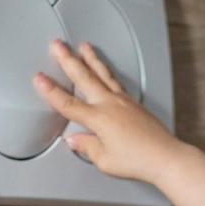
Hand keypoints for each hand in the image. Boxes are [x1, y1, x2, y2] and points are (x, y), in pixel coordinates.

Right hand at [33, 39, 182, 186]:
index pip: (68, 103)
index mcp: (98, 119)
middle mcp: (110, 105)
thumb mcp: (106, 160)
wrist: (166, 157)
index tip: (39, 78)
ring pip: (103, 74)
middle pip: (84, 78)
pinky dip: (107, 72)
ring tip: (83, 46)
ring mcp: (124, 101)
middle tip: (57, 45)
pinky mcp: (134, 103)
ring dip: (91, 59)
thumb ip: (88, 147)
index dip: (51, 91)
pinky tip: (105, 69)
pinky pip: (116, 82)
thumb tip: (75, 140)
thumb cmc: (139, 161)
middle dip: (68, 60)